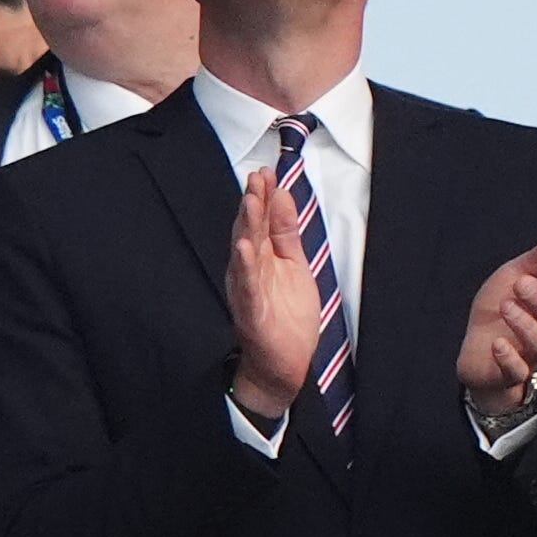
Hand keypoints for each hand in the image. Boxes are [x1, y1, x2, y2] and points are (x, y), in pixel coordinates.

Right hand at [226, 167, 315, 422]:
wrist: (281, 364)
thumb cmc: (284, 318)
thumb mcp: (292, 265)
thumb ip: (285, 232)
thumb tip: (282, 196)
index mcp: (259, 259)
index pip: (259, 221)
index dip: (262, 197)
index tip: (267, 172)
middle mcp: (248, 271)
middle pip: (249, 231)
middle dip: (252, 203)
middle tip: (256, 177)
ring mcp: (247, 290)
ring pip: (244, 253)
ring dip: (246, 226)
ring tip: (251, 201)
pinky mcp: (251, 311)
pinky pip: (247, 285)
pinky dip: (245, 266)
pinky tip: (244, 247)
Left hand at [457, 227, 536, 416]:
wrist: (476, 350)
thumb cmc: (500, 308)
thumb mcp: (516, 275)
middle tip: (520, 283)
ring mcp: (531, 354)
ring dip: (525, 324)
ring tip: (505, 307)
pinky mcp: (509, 373)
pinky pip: (517, 371)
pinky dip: (509, 358)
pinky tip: (497, 344)